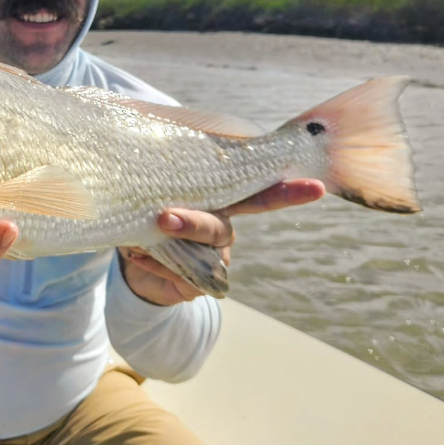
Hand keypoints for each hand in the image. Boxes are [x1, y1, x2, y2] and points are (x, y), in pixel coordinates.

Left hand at [119, 179, 325, 305]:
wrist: (128, 257)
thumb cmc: (143, 211)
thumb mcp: (149, 188)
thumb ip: (160, 176)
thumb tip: (153, 160)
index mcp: (218, 200)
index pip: (256, 193)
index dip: (287, 192)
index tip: (315, 187)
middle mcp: (222, 229)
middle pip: (219, 228)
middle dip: (194, 224)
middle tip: (164, 219)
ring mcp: (214, 259)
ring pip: (194, 255)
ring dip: (162, 245)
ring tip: (135, 238)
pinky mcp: (200, 284)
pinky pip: (179, 275)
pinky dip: (152, 264)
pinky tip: (137, 255)